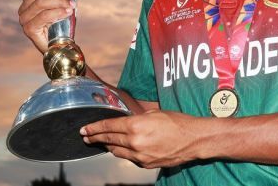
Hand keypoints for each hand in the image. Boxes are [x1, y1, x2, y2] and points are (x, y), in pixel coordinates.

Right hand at [18, 0, 74, 52]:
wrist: (60, 46)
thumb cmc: (61, 23)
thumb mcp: (63, 3)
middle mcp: (24, 8)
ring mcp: (25, 19)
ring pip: (40, 3)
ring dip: (58, 2)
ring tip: (71, 4)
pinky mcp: (29, 29)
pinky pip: (44, 16)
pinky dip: (57, 12)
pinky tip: (67, 12)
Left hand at [80, 110, 203, 167]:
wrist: (193, 140)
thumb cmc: (177, 123)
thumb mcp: (154, 114)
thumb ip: (136, 118)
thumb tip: (126, 121)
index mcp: (135, 126)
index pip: (108, 126)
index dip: (94, 128)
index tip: (84, 130)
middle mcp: (134, 142)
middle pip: (108, 140)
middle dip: (95, 138)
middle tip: (86, 137)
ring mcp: (139, 155)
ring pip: (116, 151)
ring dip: (108, 146)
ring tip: (103, 142)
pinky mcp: (146, 164)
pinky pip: (129, 158)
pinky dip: (124, 152)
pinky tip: (123, 148)